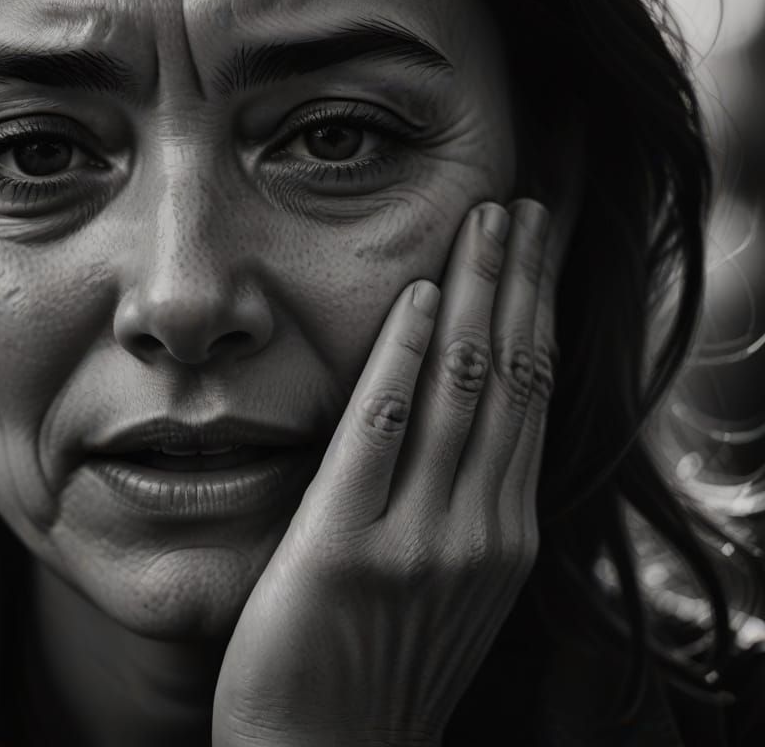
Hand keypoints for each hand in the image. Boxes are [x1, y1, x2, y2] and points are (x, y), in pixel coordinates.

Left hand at [212, 199, 557, 746]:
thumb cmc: (375, 676)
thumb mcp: (443, 592)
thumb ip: (456, 511)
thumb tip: (457, 431)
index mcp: (502, 537)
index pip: (529, 398)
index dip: (536, 315)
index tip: (536, 249)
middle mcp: (479, 531)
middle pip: (509, 379)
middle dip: (519, 283)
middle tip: (520, 207)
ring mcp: (419, 540)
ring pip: (464, 391)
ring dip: (477, 295)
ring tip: (485, 222)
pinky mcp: (347, 549)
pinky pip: (381, 433)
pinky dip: (404, 360)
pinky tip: (416, 299)